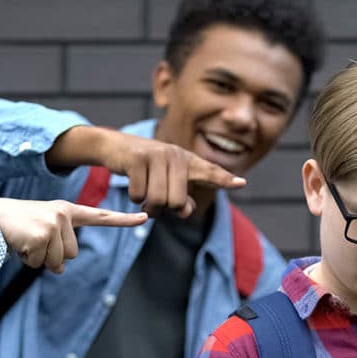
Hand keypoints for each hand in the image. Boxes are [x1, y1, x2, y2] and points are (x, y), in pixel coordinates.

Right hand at [0, 198, 147, 273]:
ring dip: (39, 258)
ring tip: (26, 241)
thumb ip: (60, 246)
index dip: (124, 220)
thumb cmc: (19, 227)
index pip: (101, 216)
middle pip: (71, 255)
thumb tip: (61, 269)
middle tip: (34, 240)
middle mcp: (63, 214)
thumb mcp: (45, 231)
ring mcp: (53, 223)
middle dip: (51, 255)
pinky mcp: (41, 234)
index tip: (146, 218)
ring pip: (57, 262)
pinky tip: (19, 244)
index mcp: (68, 211)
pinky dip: (27, 260)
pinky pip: (40, 263)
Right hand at [47, 126, 244, 218]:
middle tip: (156, 206)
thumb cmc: (147, 168)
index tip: (241, 183)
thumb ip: (181, 198)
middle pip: (177, 202)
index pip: (209, 172)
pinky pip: (139, 195)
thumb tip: (186, 211)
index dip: (224, 179)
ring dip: (149, 208)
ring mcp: (157, 155)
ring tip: (145, 200)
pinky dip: (135, 199)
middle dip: (165, 210)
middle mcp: (176, 155)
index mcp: (187, 161)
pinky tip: (134, 188)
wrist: (115, 146)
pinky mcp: (137, 158)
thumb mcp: (167, 181)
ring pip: (158, 200)